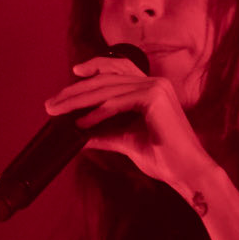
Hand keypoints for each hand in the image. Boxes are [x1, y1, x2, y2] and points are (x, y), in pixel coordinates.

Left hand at [44, 58, 215, 194]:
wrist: (187, 172)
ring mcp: (156, 88)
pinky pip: (117, 102)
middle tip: (51, 104)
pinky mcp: (154, 98)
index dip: (94, 67)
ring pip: (107, 89)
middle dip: (75, 91)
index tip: (73, 74)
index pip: (118, 69)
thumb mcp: (127, 141)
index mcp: (152, 88)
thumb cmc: (164, 157)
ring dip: (78, 101)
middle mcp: (154, 82)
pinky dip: (97, 113)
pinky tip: (81, 122)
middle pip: (106, 79)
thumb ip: (105, 134)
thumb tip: (80, 134)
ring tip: (58, 112)